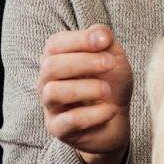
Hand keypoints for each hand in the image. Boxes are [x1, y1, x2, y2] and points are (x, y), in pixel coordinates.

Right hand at [36, 23, 132, 163]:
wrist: (117, 119)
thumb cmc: (110, 83)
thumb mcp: (113, 57)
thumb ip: (106, 41)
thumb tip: (100, 34)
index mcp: (56, 58)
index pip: (55, 44)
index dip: (79, 40)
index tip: (105, 41)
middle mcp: (46, 81)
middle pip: (51, 66)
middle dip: (83, 62)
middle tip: (110, 64)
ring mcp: (50, 106)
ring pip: (53, 92)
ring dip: (86, 88)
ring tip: (107, 90)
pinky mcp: (58, 129)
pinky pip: (69, 121)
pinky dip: (93, 114)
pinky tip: (110, 110)